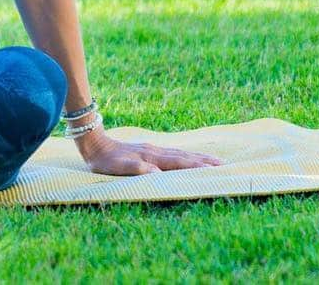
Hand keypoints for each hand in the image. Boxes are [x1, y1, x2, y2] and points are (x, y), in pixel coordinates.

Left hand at [76, 131, 222, 175]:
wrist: (93, 142)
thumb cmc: (105, 160)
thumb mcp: (119, 168)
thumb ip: (138, 170)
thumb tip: (158, 175)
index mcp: (152, 157)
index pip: (179, 163)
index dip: (197, 167)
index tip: (216, 170)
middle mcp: (155, 151)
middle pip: (184, 156)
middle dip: (204, 162)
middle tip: (224, 165)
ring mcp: (152, 149)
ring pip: (180, 154)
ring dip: (197, 158)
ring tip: (213, 161)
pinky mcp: (148, 150)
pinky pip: (172, 153)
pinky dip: (185, 156)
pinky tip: (188, 158)